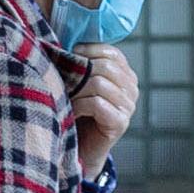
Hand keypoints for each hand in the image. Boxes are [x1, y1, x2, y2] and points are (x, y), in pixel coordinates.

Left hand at [67, 43, 139, 168]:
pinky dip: (80, 105)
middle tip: (62, 79)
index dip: (88, 50)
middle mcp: (131, 89)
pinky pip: (98, 103)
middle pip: (105, 67)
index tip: (69, 55)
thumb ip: (81, 64)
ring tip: (66, 97)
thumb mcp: (81, 83)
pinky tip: (73, 111)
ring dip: (77, 90)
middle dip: (79, 71)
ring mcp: (128, 106)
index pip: (112, 52)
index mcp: (125, 75)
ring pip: (99, 84)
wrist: (81, 148)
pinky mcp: (120, 123)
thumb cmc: (78, 111)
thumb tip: (64, 43)